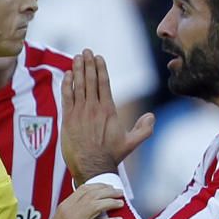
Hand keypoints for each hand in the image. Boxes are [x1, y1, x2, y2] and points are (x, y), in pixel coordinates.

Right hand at [30, 183, 123, 218]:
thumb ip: (72, 212)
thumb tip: (88, 208)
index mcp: (64, 207)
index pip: (83, 189)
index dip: (99, 186)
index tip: (108, 187)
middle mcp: (70, 212)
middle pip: (93, 194)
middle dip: (109, 191)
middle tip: (119, 193)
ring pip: (97, 205)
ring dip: (112, 202)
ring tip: (121, 203)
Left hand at [61, 49, 153, 183]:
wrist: (93, 167)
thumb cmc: (111, 156)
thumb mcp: (131, 142)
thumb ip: (144, 129)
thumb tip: (152, 116)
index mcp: (109, 110)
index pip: (104, 83)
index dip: (101, 68)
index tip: (98, 57)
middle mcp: (94, 108)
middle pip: (91, 80)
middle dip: (88, 64)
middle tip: (86, 51)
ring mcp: (80, 113)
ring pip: (79, 86)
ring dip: (78, 69)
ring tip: (77, 57)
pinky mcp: (68, 120)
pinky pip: (67, 97)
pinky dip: (67, 84)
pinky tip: (67, 74)